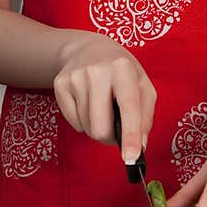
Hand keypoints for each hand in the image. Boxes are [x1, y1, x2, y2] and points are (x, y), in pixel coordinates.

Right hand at [53, 32, 155, 162]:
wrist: (89, 49)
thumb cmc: (122, 72)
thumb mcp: (143, 85)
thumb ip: (146, 116)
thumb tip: (140, 147)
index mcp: (123, 69)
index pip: (128, 106)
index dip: (131, 135)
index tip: (132, 158)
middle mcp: (97, 71)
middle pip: (100, 127)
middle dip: (110, 137)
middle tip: (116, 129)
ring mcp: (75, 77)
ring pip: (87, 128)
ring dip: (97, 127)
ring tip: (102, 109)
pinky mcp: (60, 84)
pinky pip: (73, 122)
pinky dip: (83, 121)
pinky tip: (88, 104)